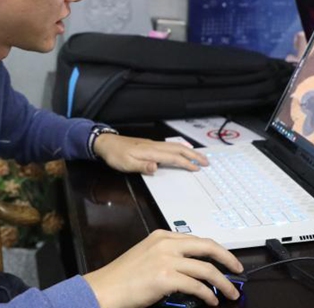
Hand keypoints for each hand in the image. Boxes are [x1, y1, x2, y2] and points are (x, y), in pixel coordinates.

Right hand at [83, 230, 243, 307]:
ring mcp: (166, 260)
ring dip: (222, 283)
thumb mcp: (147, 256)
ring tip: (230, 293)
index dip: (217, 250)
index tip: (227, 260)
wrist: (105, 289)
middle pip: (207, 247)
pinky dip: (208, 294)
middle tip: (238, 271)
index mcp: (162, 236)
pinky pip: (196, 286)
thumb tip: (193, 267)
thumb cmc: (123, 277)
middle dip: (227, 259)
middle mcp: (166, 244)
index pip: (197, 239)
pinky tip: (211, 301)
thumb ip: (168, 255)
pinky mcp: (165, 278)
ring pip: (206, 269)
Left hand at [93, 134, 207, 174]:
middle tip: (206, 162)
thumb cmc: (116, 155)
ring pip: (176, 146)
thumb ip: (142, 166)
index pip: (173, 158)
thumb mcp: (126, 164)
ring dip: (189, 151)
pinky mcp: (151, 145)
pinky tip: (182, 151)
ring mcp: (153, 144)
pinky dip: (181, 148)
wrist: (107, 143)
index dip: (186, 163)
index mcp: (151, 152)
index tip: (197, 169)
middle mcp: (155, 146)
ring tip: (199, 157)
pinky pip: (170, 146)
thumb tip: (156, 168)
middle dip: (194, 155)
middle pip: (179, 149)